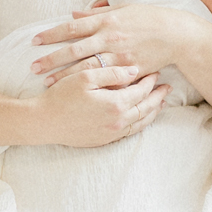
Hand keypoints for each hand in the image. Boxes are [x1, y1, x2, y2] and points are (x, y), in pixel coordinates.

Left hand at [31, 3, 182, 78]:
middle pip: (74, 50)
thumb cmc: (149, 19)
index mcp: (106, 21)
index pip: (72, 28)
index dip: (51, 34)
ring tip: (47, 82)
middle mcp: (110, 38)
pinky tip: (77, 93)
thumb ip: (96, 14)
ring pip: (86, 68)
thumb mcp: (122, 9)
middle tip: (33, 67)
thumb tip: (73, 15)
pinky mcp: (129, 71)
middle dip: (52, 59)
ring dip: (65, 76)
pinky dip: (91, 87)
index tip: (35, 41)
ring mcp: (119, 56)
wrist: (176, 35)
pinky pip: (106, 81)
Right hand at [31, 60, 168, 147]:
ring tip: (160, 103)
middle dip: (158, 97)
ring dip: (152, 112)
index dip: (150, 80)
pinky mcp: (104, 140)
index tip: (156, 72)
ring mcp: (112, 133)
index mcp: (116, 103)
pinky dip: (140, 123)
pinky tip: (141, 117)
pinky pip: (130, 132)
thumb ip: (112, 73)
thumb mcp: (85, 77)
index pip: (141, 90)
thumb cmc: (61, 96)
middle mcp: (118, 121)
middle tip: (167, 87)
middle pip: (146, 108)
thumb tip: (134, 71)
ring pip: (141, 122)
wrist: (44, 122)